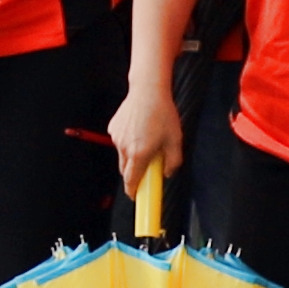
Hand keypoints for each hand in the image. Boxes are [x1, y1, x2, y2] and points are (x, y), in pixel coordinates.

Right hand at [107, 73, 180, 193]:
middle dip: (134, 173)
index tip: (136, 197)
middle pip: (126, 170)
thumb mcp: (175, 139)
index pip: (131, 181)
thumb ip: (173, 161)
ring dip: (132, 155)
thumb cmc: (163, 114)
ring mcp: (117, 138)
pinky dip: (128, 141)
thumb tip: (167, 173)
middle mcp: (125, 148)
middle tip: (148, 166)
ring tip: (146, 140)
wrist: (147, 90)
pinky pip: (120, 142)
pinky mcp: (113, 128)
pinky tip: (139, 128)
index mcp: (139, 154)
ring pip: (123, 155)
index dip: (133, 191)